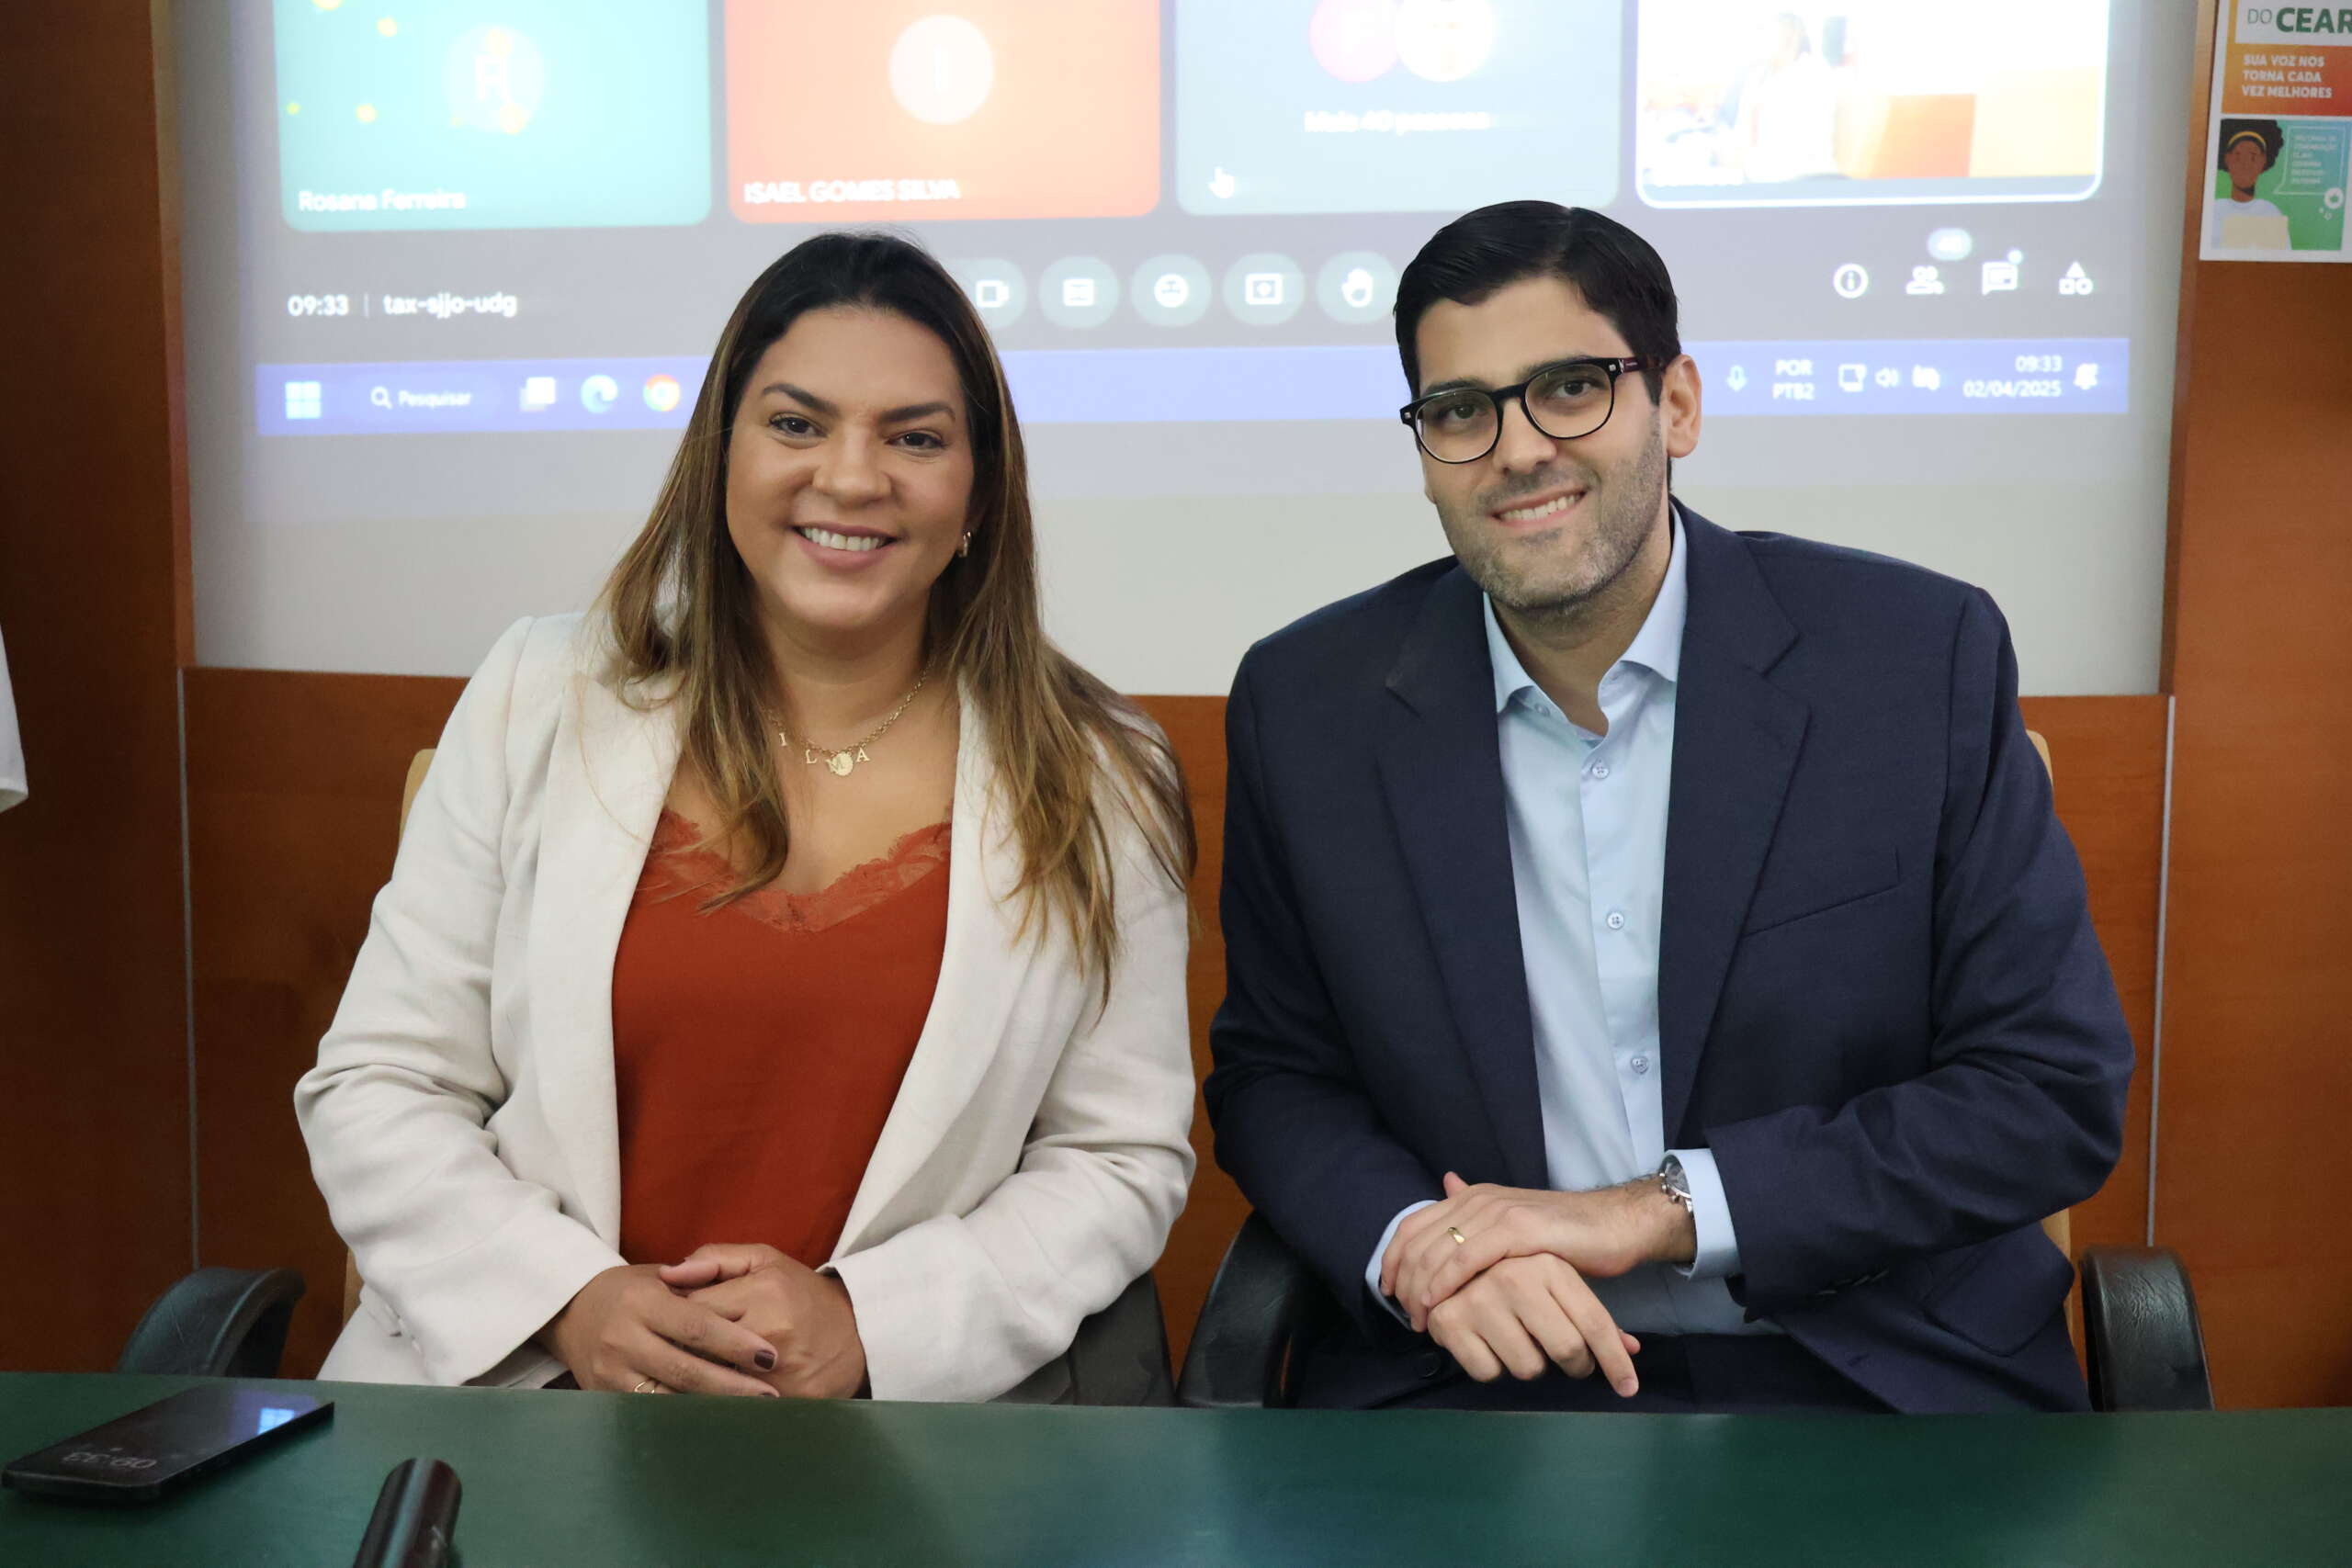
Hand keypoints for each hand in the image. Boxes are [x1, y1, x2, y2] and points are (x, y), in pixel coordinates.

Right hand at [538, 1264, 780, 1395]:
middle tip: (771, 1395)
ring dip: (712, 1409)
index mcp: (643, 1302)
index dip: (735, 1343)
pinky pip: (651, 1412)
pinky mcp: (604, 1396)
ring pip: (670, 1398)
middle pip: (687, 1369)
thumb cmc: (630, 1290)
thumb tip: (749, 1306)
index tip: (769, 1355)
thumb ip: (700, 1286)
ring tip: (750, 1414)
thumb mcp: (659, 1276)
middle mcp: (624, 1339)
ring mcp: (611, 1372)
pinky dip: (684, 1418)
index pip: (697, 1327)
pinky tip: (712, 1422)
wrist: (570, 1309)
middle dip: (733, 1386)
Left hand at [661, 1244, 867, 1399]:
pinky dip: (718, 1402)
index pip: (693, 1310)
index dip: (675, 1317)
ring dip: (694, 1380)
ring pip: (713, 1382)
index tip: (669, 1321)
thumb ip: (715, 1259)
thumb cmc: (802, 1294)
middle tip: (668, 1350)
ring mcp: (779, 1372)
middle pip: (698, 1350)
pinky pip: (735, 1406)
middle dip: (678, 1350)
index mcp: (763, 1293)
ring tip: (681, 1374)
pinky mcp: (786, 1402)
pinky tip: (709, 1395)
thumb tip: (667, 1274)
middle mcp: (770, 1332)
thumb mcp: (765, 1261)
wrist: (858, 1334)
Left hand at [1384, 1172, 1693, 1330]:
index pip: (1413, 1224)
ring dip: (1420, 1288)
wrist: (1614, 1225)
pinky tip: (1438, 1304)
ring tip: (1420, 1320)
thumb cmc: (1564, 1234)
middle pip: (1419, 1240)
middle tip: (1406, 1317)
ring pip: (1438, 1250)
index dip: (1394, 1258)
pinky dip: (1446, 1282)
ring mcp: (1498, 1212)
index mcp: (1473, 1197)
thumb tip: (1447, 1184)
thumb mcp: (1512, 1224)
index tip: (1389, 1291)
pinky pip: (1468, 1258)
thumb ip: (1477, 1216)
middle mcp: (1479, 1198)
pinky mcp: (1519, 1230)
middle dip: (1404, 1281)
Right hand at [1425, 1253, 1642, 1394]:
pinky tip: (1487, 1344)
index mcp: (1548, 1265)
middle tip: (1571, 1363)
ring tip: (1520, 1342)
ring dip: (1530, 1366)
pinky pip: (1488, 1372)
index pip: (1594, 1325)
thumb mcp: (1559, 1280)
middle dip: (1576, 1367)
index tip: (1628, 1389)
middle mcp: (1515, 1277)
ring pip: (1529, 1367)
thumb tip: (1634, 1348)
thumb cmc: (1517, 1271)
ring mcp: (1479, 1297)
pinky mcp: (1449, 1320)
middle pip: (1568, 1350)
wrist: (1451, 1246)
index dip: (1616, 1363)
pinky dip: (1492, 1368)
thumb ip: (1592, 1316)